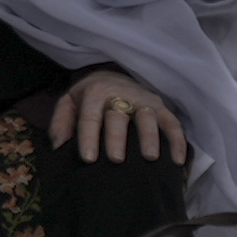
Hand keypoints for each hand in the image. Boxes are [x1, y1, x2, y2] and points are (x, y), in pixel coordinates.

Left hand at [48, 67, 191, 165]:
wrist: (111, 76)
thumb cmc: (88, 97)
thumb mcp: (68, 103)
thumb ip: (60, 123)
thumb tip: (59, 148)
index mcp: (94, 93)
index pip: (90, 117)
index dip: (88, 137)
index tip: (88, 159)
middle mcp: (120, 94)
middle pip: (118, 117)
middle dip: (117, 138)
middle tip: (116, 160)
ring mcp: (143, 100)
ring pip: (147, 118)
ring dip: (150, 137)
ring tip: (150, 158)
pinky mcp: (161, 106)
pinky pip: (173, 123)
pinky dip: (177, 141)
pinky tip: (177, 160)